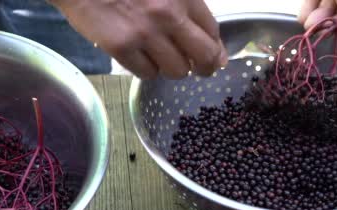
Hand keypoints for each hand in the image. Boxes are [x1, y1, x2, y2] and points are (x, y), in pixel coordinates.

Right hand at [49, 0, 227, 79]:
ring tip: (160, 57)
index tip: (214, 56)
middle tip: (199, 70)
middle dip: (205, 68)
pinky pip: (147, 74)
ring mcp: (144, 33)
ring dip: (171, 68)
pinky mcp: (121, 48)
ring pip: (176, 70)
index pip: (212, 31)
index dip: (215, 48)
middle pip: (203, 56)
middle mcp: (167, 15)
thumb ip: (186, 8)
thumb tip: (212, 46)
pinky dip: (146, 69)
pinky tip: (140, 56)